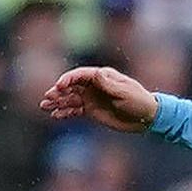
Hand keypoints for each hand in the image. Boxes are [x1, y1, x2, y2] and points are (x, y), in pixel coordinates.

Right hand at [39, 65, 157, 131]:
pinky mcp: (91, 110)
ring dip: (57, 102)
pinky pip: (75, 110)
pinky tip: (55, 116)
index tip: (59, 86)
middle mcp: (94, 85)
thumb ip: (109, 85)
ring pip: (70, 98)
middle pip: (71, 86)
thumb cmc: (139, 101)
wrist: (146, 117)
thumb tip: (96, 73)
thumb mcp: (125, 92)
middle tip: (48, 98)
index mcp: (102, 77)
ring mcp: (91, 98)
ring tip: (44, 107)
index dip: (68, 79)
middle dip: (58, 91)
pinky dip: (65, 112)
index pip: (80, 75)